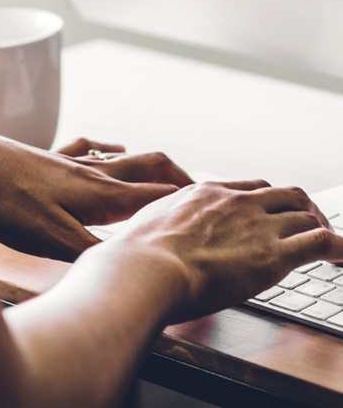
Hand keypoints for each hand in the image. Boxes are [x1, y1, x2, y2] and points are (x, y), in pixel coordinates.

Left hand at [0, 124, 192, 261]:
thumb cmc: (7, 203)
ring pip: (124, 158)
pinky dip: (110, 149)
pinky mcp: (48, 156)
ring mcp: (70, 161)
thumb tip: (127, 266)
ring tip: (167, 175)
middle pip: (150, 168)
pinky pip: (89, 148)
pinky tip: (110, 147)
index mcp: (101, 196)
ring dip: (150, 166)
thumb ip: (91, 252)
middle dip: (180, 180)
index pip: (158, 197)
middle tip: (202, 193)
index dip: (190, 203)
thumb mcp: (51, 239)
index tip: (220, 209)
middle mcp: (93, 173)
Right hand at [104, 180, 342, 321]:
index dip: (266, 201)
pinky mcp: (273, 255)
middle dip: (301, 208)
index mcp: (205, 193)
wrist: (145, 269)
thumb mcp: (145, 225)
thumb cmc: (136, 256)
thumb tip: (147, 233)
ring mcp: (257, 226)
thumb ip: (159, 223)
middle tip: (308, 223)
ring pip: (307, 215)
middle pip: (285, 194)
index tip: (270, 212)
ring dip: (321, 228)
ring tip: (328, 245)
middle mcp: (237, 203)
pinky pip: (322, 242)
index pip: (250, 189)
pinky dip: (340, 247)